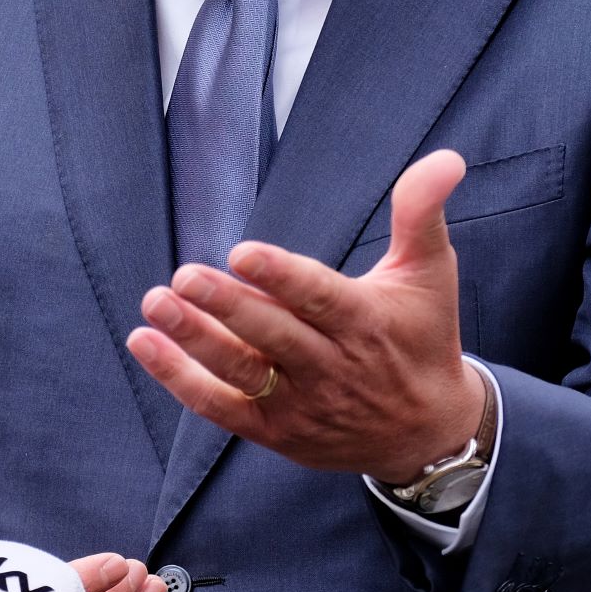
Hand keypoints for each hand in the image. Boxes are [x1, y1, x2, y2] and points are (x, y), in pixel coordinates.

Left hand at [126, 149, 485, 481]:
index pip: (319, 298)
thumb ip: (422, 212)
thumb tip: (446, 158)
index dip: (281, 277)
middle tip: (183, 275)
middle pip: (273, 335)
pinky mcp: (275, 431)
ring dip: (194, 340)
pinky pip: (221, 407)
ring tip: (156, 305)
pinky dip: (180, 379)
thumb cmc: (423, 337)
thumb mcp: (430, 273)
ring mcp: (301, 403)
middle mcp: (332, 367)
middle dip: (227, 306)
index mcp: (366, 322)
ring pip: (241, 372)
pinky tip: (144, 344)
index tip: (242, 253)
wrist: (427, 433)